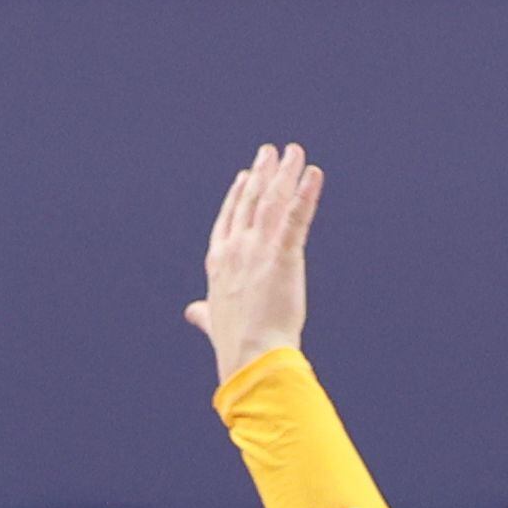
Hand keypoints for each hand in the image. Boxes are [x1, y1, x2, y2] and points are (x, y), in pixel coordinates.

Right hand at [184, 141, 319, 382]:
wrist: (251, 355)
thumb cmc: (235, 344)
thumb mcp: (215, 322)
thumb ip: (204, 313)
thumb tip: (193, 312)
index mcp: (219, 262)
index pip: (229, 220)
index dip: (237, 196)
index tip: (245, 177)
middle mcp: (235, 248)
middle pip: (251, 202)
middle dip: (262, 174)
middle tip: (271, 152)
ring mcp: (257, 249)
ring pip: (273, 202)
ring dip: (285, 173)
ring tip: (295, 152)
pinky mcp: (282, 255)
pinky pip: (296, 217)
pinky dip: (306, 194)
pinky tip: (314, 175)